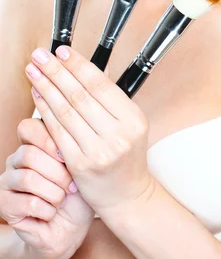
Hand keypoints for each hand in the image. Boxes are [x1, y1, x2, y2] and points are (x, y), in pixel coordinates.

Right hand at [0, 117, 94, 258]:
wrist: (72, 226)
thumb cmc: (78, 192)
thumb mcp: (79, 167)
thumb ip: (69, 149)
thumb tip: (64, 138)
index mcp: (34, 143)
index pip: (28, 127)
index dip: (48, 141)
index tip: (67, 157)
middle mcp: (16, 158)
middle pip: (29, 154)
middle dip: (57, 173)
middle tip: (71, 186)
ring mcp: (7, 181)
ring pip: (28, 178)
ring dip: (53, 193)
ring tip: (62, 199)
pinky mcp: (4, 204)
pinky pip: (28, 203)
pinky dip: (48, 210)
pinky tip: (52, 212)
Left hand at [24, 45, 154, 221]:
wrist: (127, 196)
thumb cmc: (126, 156)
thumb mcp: (130, 124)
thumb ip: (110, 100)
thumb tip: (83, 69)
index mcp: (133, 119)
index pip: (101, 85)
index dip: (78, 66)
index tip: (62, 51)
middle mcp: (118, 134)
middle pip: (80, 95)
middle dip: (56, 72)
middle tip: (40, 55)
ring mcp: (98, 151)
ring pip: (66, 112)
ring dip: (46, 88)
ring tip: (33, 71)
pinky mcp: (80, 164)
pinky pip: (58, 132)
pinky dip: (45, 111)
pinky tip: (37, 95)